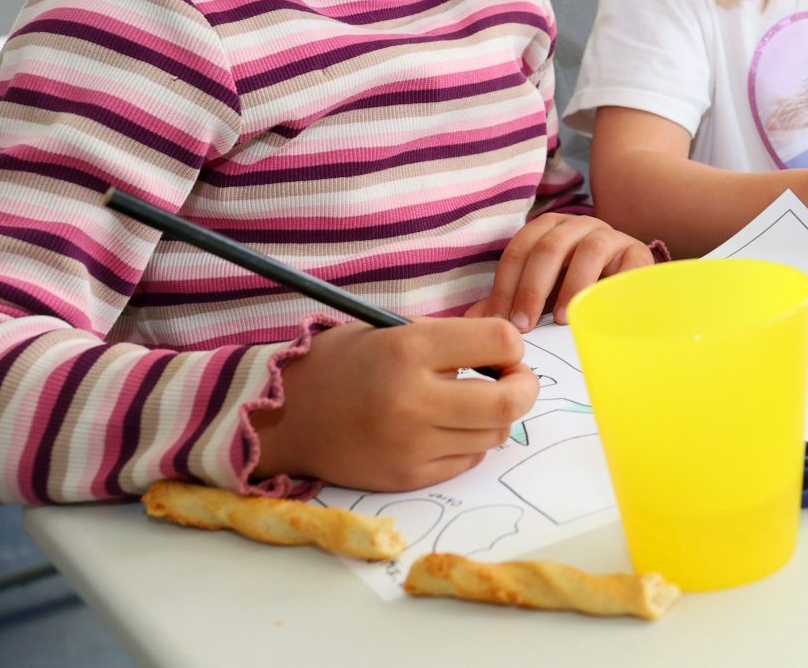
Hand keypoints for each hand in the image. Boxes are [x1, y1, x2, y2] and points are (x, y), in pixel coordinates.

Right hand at [251, 318, 537, 490]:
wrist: (283, 418)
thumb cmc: (342, 364)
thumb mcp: (391, 330)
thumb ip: (449, 338)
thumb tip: (509, 351)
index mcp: (409, 349)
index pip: (503, 341)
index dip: (512, 345)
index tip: (500, 350)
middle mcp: (414, 399)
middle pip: (512, 400)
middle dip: (523, 386)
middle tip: (511, 379)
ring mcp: (412, 444)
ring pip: (496, 433)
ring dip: (495, 416)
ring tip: (470, 402)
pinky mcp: (408, 476)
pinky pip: (468, 459)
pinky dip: (470, 442)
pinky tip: (446, 428)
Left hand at [467, 213, 656, 329]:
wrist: (627, 286)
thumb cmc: (575, 289)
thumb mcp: (540, 294)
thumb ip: (510, 302)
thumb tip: (474, 320)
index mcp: (548, 230)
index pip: (519, 250)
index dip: (505, 286)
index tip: (501, 322)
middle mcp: (578, 225)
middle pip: (549, 247)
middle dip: (532, 288)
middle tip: (524, 325)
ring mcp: (610, 236)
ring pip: (589, 249)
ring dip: (572, 285)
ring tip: (564, 319)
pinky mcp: (638, 252)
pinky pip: (627, 263)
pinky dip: (612, 286)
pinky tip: (600, 311)